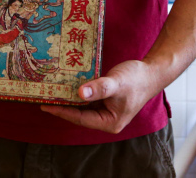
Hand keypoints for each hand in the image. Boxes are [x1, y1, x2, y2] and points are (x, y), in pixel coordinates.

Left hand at [40, 60, 160, 133]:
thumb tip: (80, 94)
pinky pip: (87, 99)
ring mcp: (105, 110)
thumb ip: (99, 88)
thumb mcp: (117, 83)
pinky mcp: (105, 101)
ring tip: (51, 92)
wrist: (151, 72)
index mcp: (109, 122)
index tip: (46, 105)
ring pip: (82, 107)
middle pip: (79, 114)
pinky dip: (77, 93)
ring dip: (68, 99)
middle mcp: (106, 119)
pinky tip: (66, 86)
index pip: (81, 118)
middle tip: (44, 97)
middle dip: (63, 106)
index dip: (63, 111)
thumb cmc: (136, 79)